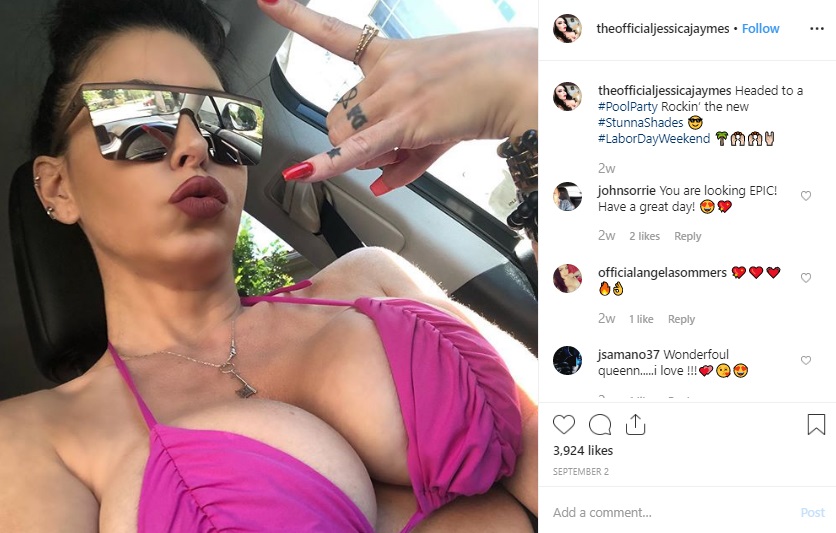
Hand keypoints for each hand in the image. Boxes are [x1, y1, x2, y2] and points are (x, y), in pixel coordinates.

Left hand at [258, 0, 535, 194]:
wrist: (519, 80)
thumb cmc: (491, 86)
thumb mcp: (441, 120)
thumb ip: (405, 157)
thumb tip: (378, 187)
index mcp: (391, 54)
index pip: (334, 33)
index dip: (297, 16)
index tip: (267, 0)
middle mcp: (384, 71)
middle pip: (338, 116)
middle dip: (353, 141)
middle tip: (390, 149)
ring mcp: (392, 92)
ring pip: (347, 137)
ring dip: (367, 156)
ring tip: (407, 151)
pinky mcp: (405, 119)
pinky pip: (356, 149)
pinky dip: (327, 165)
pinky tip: (302, 173)